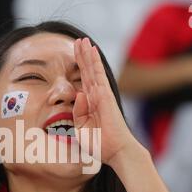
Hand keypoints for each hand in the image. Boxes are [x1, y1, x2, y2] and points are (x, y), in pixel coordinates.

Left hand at [73, 38, 139, 166]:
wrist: (116, 152)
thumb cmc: (100, 144)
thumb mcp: (81, 129)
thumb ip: (78, 112)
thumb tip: (79, 94)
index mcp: (91, 105)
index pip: (84, 82)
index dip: (79, 68)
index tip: (75, 55)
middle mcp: (97, 97)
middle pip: (88, 72)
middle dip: (82, 57)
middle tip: (78, 41)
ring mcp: (102, 95)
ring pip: (93, 70)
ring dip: (87, 54)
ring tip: (83, 40)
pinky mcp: (105, 95)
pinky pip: (98, 75)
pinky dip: (94, 62)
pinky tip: (91, 50)